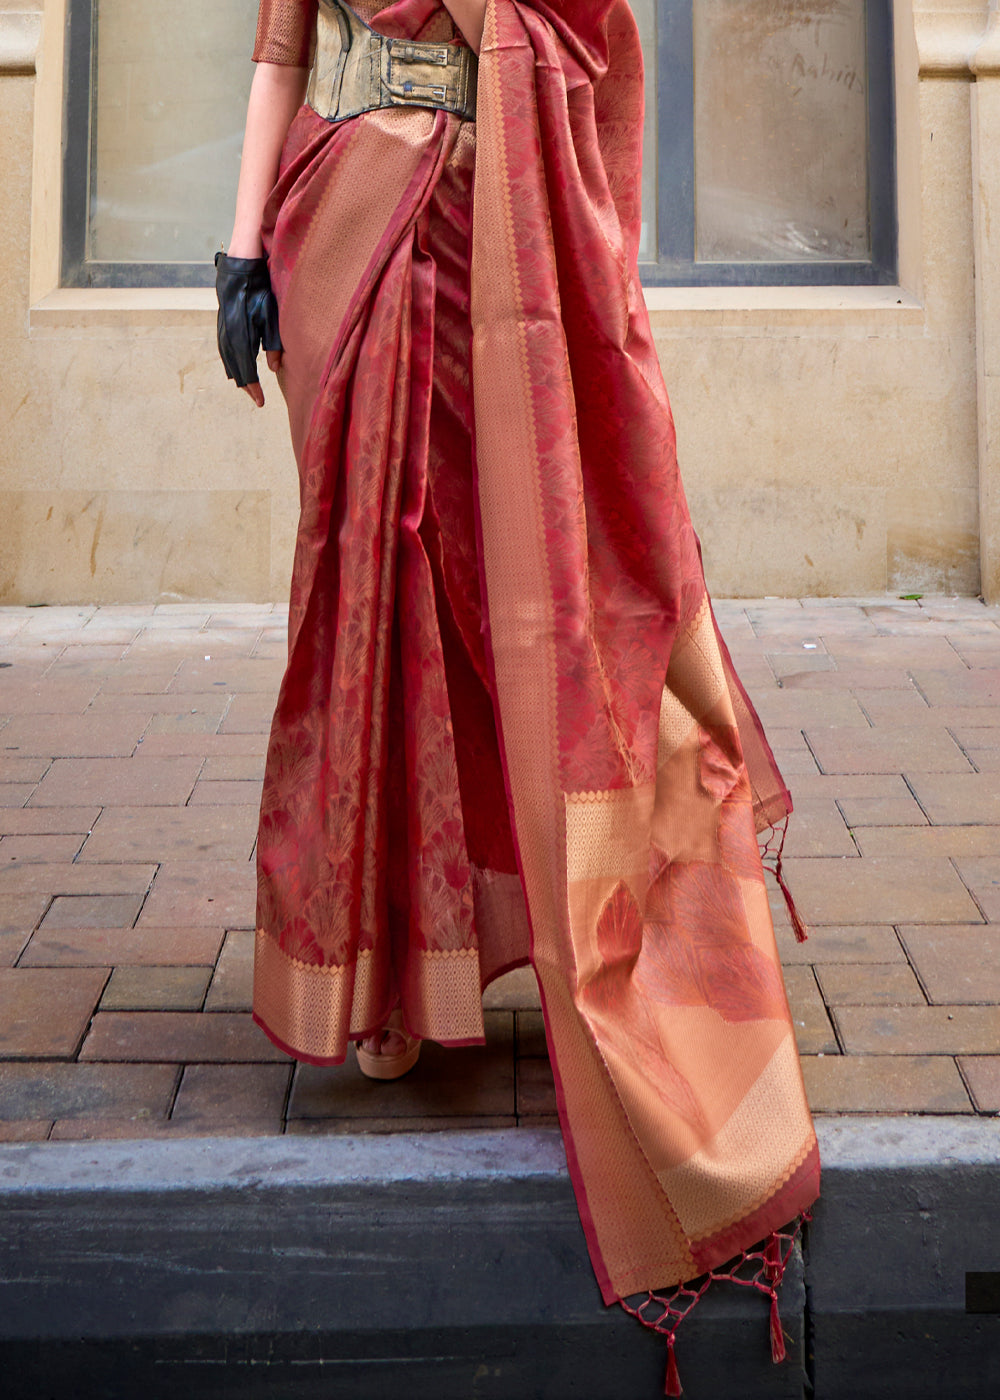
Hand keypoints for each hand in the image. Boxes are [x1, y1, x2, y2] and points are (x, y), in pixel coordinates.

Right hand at [215, 252, 282, 407]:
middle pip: (235, 369)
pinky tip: (237, 369)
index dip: (254, 387)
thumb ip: (274, 344)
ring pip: (228, 361)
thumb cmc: (260, 289)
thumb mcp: (272, 315)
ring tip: (248, 388)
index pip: (247, 369)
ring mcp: (222, 329)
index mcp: (241, 335)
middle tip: (256, 398)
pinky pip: (225, 350)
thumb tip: (274, 369)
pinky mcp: (221, 324)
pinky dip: (232, 364)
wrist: (241, 267)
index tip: (261, 402)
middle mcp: (228, 335)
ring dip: (238, 376)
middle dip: (246, 385)